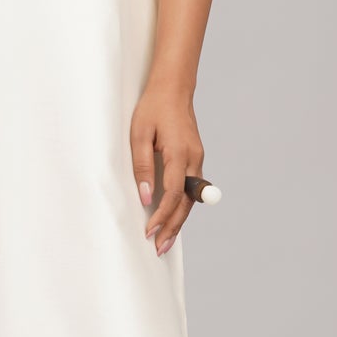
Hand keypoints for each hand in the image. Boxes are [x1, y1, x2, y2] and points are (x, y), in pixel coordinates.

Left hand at [130, 82, 204, 256]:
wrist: (173, 89)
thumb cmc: (153, 108)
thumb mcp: (139, 134)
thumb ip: (142, 166)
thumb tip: (145, 196)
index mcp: (179, 153)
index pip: (173, 193)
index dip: (162, 215)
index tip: (150, 231)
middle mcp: (193, 159)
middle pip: (186, 203)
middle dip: (173, 227)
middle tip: (159, 248)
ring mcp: (197, 159)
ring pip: (191, 199)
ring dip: (179, 221)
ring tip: (165, 241)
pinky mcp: (195, 158)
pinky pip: (190, 189)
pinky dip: (182, 207)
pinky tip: (172, 218)